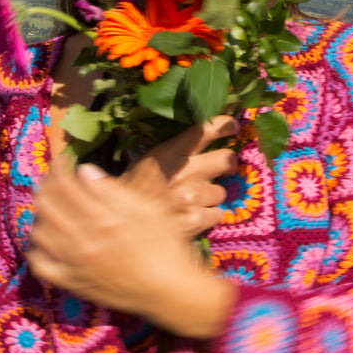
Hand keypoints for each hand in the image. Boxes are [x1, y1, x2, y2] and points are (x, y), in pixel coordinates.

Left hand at [27, 151, 236, 338]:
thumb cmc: (165, 248)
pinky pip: (39, 264)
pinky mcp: (71, 283)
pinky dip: (36, 248)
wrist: (168, 293)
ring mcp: (73, 263)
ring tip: (51, 205)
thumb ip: (112, 190)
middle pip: (46, 205)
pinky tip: (46, 239)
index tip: (63, 160)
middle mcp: (80, 240)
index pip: (64, 185)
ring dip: (40, 213)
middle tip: (54, 179)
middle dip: (46, 186)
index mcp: (100, 219)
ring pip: (38, 232)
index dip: (59, 168)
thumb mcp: (148, 210)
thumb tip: (83, 170)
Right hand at [121, 115, 238, 235]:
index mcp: (169, 153)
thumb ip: (161, 154)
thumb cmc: (126, 195)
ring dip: (211, 195)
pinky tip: (195, 216)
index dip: (223, 125)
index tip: (231, 126)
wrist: (121, 227)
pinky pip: (217, 214)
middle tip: (224, 168)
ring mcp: (194, 196)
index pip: (204, 130)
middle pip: (225, 159)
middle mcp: (187, 171)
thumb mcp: (141, 165)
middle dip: (227, 164)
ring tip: (197, 199)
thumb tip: (157, 138)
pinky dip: (208, 215)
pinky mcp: (197, 219)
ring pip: (220, 191)